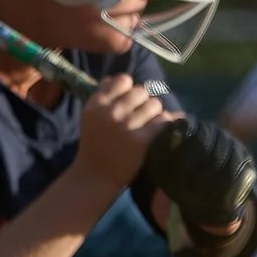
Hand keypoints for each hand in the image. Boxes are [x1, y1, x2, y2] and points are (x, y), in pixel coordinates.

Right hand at [75, 73, 171, 188]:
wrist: (95, 177)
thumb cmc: (94, 145)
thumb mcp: (90, 118)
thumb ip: (102, 97)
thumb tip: (113, 79)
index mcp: (97, 104)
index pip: (123, 80)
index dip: (129, 90)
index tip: (129, 102)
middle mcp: (111, 111)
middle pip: (142, 91)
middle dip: (143, 103)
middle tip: (140, 116)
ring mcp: (127, 125)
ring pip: (155, 104)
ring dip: (155, 113)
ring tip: (149, 125)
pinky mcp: (142, 139)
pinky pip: (163, 120)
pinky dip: (165, 124)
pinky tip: (161, 130)